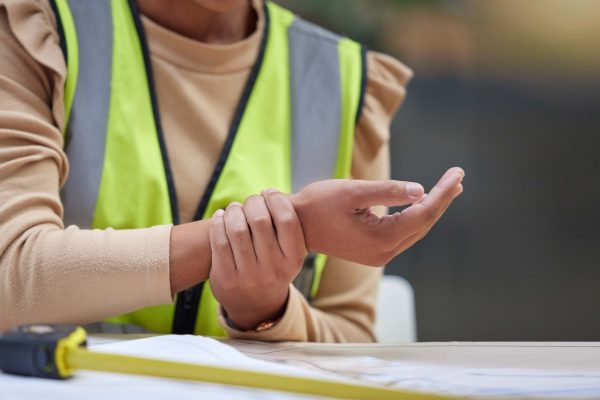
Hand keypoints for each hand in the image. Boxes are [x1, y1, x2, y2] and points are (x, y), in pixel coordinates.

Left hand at [208, 192, 306, 329]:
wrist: (256, 304)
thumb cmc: (274, 264)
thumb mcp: (289, 252)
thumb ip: (285, 226)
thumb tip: (268, 194)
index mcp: (293, 259)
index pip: (287, 219)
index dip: (276, 199)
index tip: (268, 193)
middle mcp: (273, 269)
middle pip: (260, 220)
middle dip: (252, 202)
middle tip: (250, 201)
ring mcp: (248, 276)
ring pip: (237, 229)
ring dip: (233, 210)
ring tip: (234, 208)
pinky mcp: (226, 278)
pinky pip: (219, 241)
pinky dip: (218, 222)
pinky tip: (221, 217)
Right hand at [290, 167, 463, 265]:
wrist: (294, 226)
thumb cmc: (318, 204)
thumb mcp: (353, 191)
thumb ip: (388, 191)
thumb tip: (421, 191)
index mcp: (381, 238)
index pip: (423, 214)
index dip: (442, 193)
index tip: (457, 173)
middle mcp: (384, 252)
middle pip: (423, 224)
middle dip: (442, 200)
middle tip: (457, 177)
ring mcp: (378, 255)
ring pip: (414, 230)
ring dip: (431, 208)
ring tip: (448, 189)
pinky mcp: (372, 252)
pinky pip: (402, 233)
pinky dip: (415, 217)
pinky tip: (422, 203)